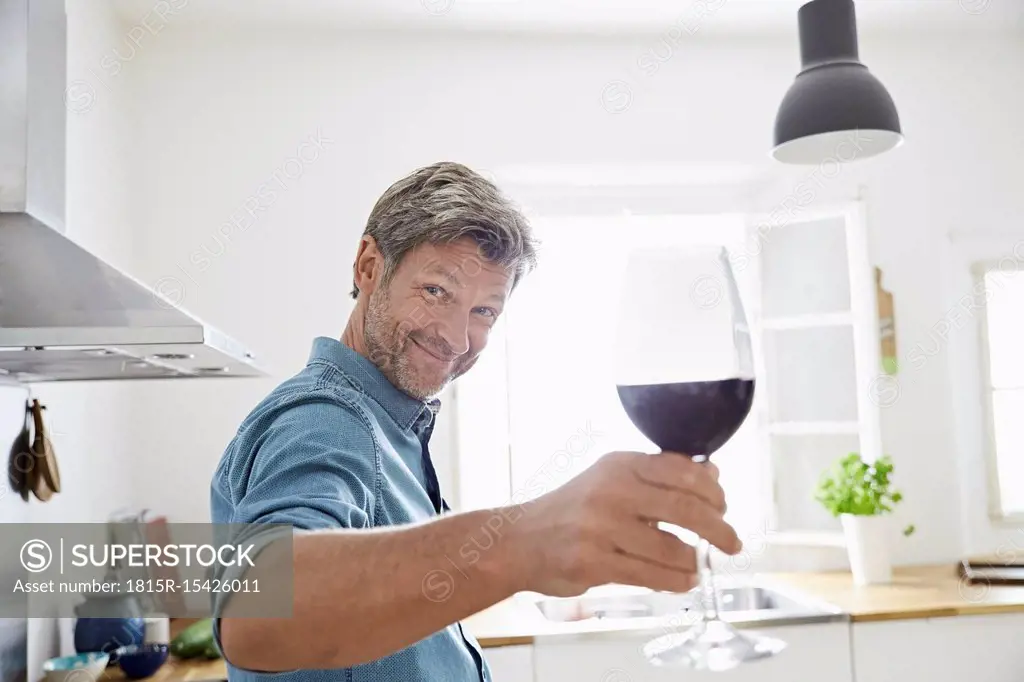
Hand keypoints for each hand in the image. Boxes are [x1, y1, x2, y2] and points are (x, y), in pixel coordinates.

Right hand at [507, 451, 741, 597]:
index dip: (712, 490)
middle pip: (684, 507)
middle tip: (731, 542)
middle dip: (718, 528)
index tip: (723, 505)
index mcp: (619, 464)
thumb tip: (710, 473)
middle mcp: (611, 490)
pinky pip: (651, 575)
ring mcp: (601, 527)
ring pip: (671, 548)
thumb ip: (659, 477)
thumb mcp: (611, 479)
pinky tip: (683, 581)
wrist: (520, 540)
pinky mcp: (594, 562)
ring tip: (699, 565)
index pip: (681, 469)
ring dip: (694, 561)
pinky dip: (675, 581)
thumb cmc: (572, 510)